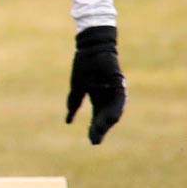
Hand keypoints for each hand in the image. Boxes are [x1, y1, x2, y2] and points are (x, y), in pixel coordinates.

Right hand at [67, 25, 125, 144]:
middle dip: (100, 129)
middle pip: (105, 118)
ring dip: (107, 122)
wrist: (91, 47)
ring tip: (101, 132)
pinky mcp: (119, 83)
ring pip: (113, 111)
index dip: (94, 129)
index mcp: (98, 98)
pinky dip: (114, 110)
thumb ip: (74, 103)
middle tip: (95, 141)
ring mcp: (114, 91)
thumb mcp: (77, 86)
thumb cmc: (84, 64)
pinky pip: (119, 100)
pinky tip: (110, 119)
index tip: (92, 141)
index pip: (97, 118)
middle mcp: (108, 97)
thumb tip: (68, 121)